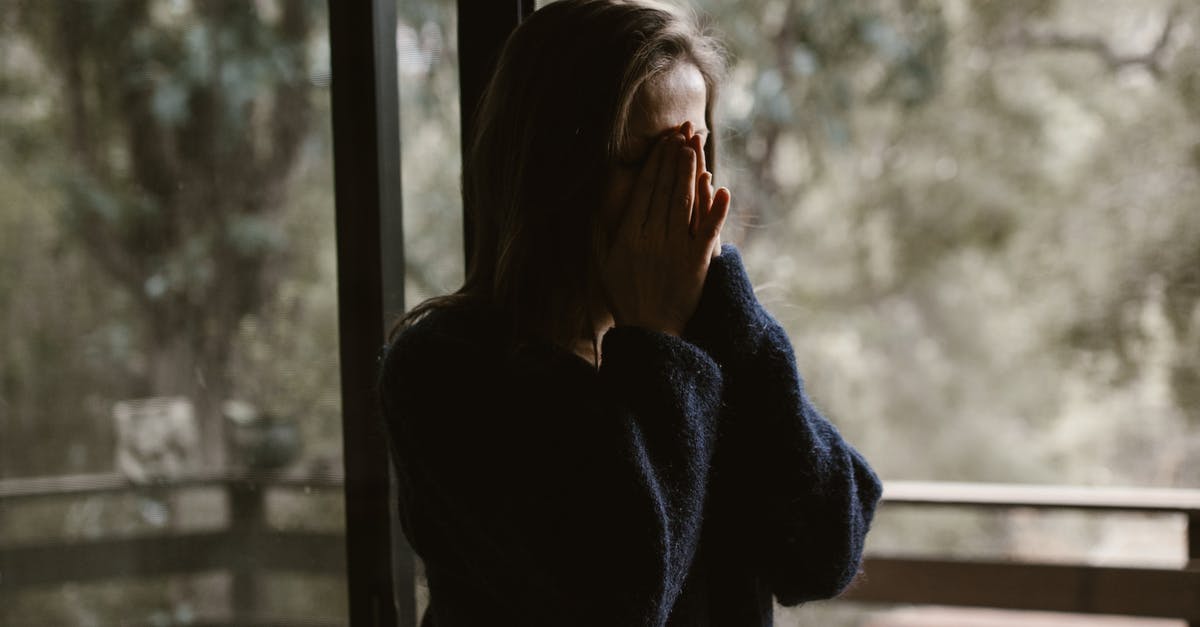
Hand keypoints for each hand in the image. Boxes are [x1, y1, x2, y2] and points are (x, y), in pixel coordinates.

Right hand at [600, 121, 730, 335]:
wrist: (651, 330)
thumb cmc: (624, 296)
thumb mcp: (603, 263)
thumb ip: (601, 232)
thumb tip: (599, 203)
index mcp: (629, 236)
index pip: (645, 191)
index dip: (655, 164)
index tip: (663, 142)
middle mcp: (653, 238)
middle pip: (665, 190)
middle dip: (674, 159)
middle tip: (682, 133)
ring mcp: (676, 249)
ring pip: (684, 203)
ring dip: (690, 173)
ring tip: (694, 149)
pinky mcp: (697, 263)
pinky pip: (708, 231)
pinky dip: (716, 210)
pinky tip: (722, 188)